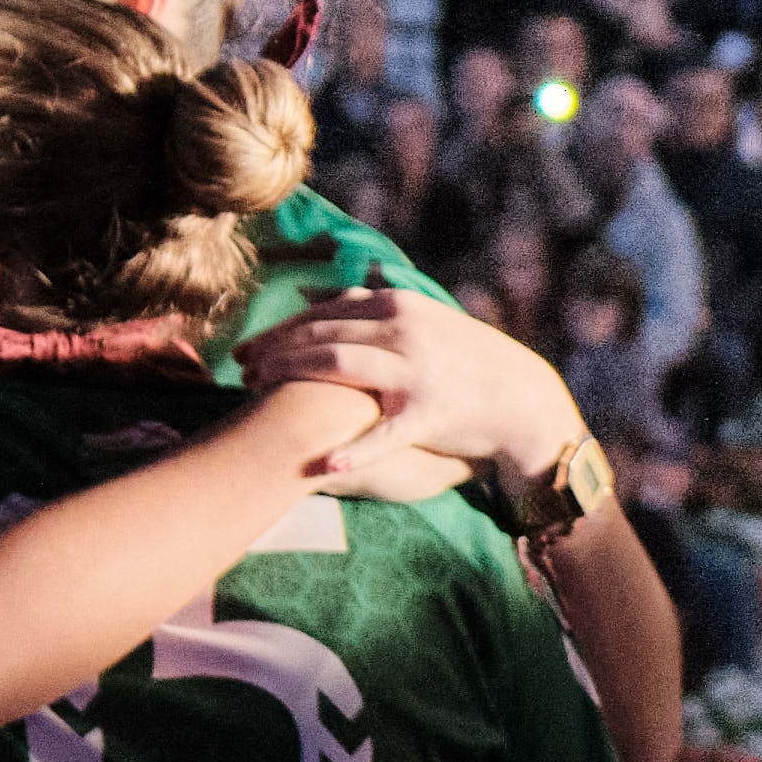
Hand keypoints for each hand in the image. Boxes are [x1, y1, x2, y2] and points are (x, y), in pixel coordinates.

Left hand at [252, 292, 574, 484]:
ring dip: (290, 378)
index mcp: (399, 306)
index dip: (280, 330)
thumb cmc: (467, 362)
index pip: (324, 312)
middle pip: (320, 334)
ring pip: (337, 366)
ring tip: (257, 395)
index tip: (247, 348)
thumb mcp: (426, 321)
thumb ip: (381, 309)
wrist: (521, 398)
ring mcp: (415, 369)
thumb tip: (333, 294)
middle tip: (239, 371)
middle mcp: (403, 329)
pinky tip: (321, 466)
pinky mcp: (428, 412)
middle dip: (273, 352)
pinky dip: (351, 450)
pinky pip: (383, 434)